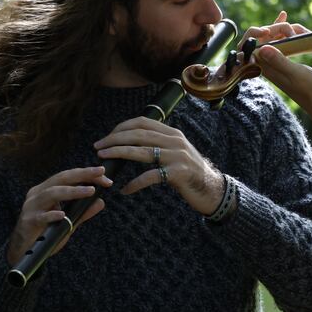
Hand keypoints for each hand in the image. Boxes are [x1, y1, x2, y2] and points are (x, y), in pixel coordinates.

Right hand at [6, 166, 111, 265]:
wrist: (23, 252)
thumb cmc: (44, 233)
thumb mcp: (67, 222)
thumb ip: (82, 212)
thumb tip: (101, 202)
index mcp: (45, 190)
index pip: (67, 177)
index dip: (86, 173)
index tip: (104, 174)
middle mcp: (37, 194)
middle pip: (61, 179)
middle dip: (82, 174)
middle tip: (100, 173)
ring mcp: (31, 207)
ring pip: (51, 193)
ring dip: (72, 191)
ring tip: (89, 191)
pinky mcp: (28, 222)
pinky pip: (40, 217)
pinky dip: (52, 215)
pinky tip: (63, 215)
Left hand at [93, 117, 224, 215]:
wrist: (212, 189)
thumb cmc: (188, 173)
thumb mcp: (175, 152)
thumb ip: (158, 145)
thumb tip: (130, 143)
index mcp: (172, 133)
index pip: (142, 122)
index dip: (121, 127)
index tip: (107, 137)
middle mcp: (175, 141)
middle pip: (138, 134)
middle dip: (114, 139)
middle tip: (98, 146)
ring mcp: (178, 156)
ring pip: (142, 151)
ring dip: (118, 154)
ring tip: (103, 158)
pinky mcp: (179, 173)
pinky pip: (151, 176)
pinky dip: (135, 183)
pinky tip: (125, 190)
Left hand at [252, 12, 311, 123]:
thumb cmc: (310, 90)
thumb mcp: (295, 74)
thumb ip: (279, 61)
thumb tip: (261, 48)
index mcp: (265, 68)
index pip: (247, 48)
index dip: (253, 35)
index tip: (267, 30)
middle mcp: (267, 65)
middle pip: (259, 40)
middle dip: (271, 28)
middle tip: (289, 29)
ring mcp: (275, 63)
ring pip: (270, 39)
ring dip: (280, 29)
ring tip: (298, 31)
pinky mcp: (284, 61)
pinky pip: (279, 42)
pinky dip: (282, 31)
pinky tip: (287, 22)